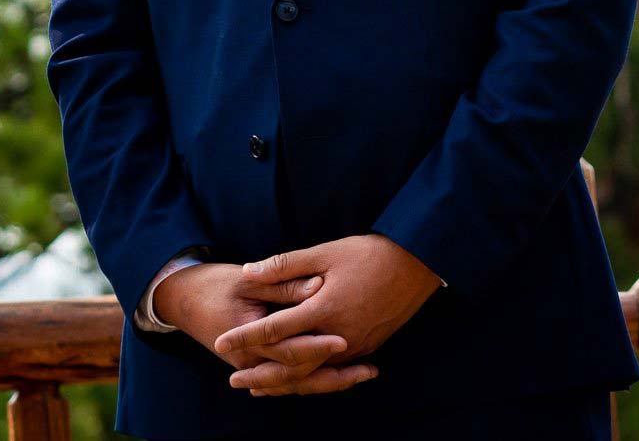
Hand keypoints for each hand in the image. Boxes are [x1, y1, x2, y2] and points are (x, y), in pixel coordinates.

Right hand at [158, 261, 374, 396]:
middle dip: (334, 375)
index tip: (345, 340)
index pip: (288, 350)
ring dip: (330, 381)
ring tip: (365, 374)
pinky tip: (342, 375)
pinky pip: (290, 379)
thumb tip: (319, 285)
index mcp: (247, 340)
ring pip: (296, 383)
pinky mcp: (259, 365)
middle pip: (297, 377)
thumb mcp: (248, 279)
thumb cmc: (215, 284)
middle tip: (369, 369)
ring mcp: (254, 367)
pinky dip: (315, 379)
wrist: (183, 299)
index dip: (317, 346)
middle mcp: (251, 362)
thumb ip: (283, 284)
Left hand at [213, 235, 443, 392]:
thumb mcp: (326, 251)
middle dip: (261, 374)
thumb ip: (285, 265)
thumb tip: (249, 272)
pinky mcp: (368, 347)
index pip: (276, 329)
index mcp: (324, 308)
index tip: (220, 343)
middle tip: (233, 380)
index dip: (245, 337)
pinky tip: (298, 379)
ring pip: (313, 374)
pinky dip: (311, 378)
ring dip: (284, 383)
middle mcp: (339, 334)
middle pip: (292, 364)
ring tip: (259, 387)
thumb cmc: (370, 253)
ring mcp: (355, 345)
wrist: (418, 264)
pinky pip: (333, 370)